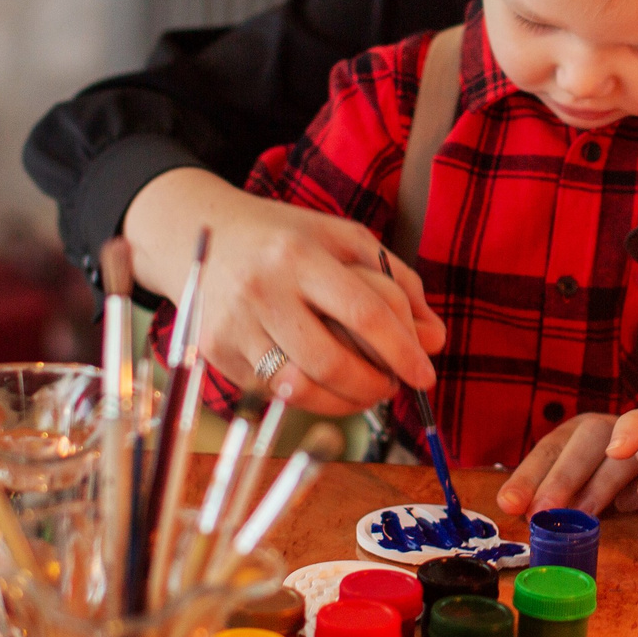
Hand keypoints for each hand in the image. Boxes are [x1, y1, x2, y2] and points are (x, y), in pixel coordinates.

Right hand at [120, 169, 442, 414]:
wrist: (202, 234)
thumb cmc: (287, 238)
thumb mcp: (345, 239)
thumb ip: (397, 283)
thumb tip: (435, 340)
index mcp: (299, 255)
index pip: (363, 313)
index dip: (402, 352)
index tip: (426, 377)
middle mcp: (261, 290)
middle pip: (332, 362)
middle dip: (374, 386)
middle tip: (393, 386)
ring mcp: (233, 325)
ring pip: (300, 388)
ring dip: (345, 402)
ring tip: (365, 390)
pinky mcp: (215, 352)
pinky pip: (273, 392)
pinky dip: (310, 398)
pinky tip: (325, 384)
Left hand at [496, 414, 637, 519]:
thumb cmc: (605, 477)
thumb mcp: (573, 482)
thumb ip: (550, 494)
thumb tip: (525, 514)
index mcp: (575, 431)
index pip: (548, 448)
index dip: (527, 476)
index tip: (508, 504)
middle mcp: (604, 428)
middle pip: (584, 440)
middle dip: (561, 478)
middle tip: (540, 513)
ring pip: (618, 452)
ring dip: (597, 488)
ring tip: (578, 517)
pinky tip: (625, 507)